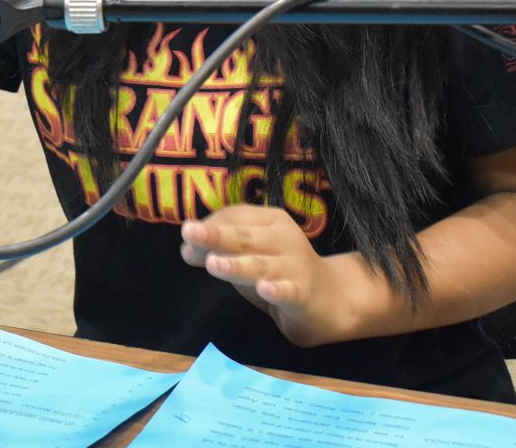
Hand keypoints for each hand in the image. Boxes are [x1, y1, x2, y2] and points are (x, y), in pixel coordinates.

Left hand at [180, 204, 352, 347]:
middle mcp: (284, 238)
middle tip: (189, 232)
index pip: (236, 216)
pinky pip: (288, 291)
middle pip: (245, 237)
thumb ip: (221, 249)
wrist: (330, 299)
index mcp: (271, 221)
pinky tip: (265, 289)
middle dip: (216, 235)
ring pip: (261, 265)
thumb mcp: (249, 255)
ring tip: (213, 263)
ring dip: (237, 264)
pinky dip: (277, 289)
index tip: (186, 239)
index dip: (209, 226)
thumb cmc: (280, 270)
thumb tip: (186, 249)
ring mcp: (295, 266)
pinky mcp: (303, 294)